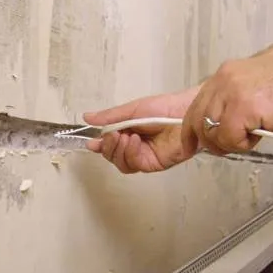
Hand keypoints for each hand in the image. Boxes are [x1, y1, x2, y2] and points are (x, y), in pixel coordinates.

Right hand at [83, 86, 199, 172]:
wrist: (185, 111)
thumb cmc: (163, 107)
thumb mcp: (132, 109)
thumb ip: (110, 117)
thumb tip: (87, 117)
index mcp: (127, 132)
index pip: (109, 144)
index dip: (100, 145)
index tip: (91, 143)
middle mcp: (134, 146)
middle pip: (113, 156)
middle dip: (108, 147)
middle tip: (111, 136)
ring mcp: (144, 156)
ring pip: (122, 163)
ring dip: (118, 151)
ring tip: (124, 136)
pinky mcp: (154, 163)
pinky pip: (136, 164)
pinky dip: (131, 153)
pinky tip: (134, 141)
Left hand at [181, 51, 272, 155]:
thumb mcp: (259, 93)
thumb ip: (238, 105)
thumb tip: (227, 127)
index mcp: (227, 75)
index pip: (196, 106)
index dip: (192, 129)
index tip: (190, 144)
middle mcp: (224, 80)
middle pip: (197, 122)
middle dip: (211, 141)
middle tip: (233, 145)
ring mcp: (231, 93)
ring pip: (211, 133)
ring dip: (232, 142)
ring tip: (257, 134)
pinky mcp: (241, 108)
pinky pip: (228, 139)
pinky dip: (244, 144)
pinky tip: (262, 133)